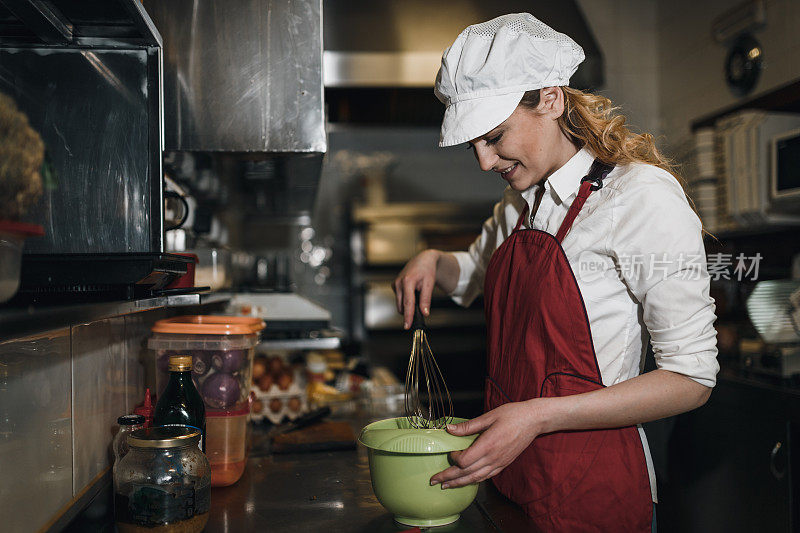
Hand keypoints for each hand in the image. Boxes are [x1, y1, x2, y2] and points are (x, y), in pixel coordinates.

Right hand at [393, 249, 440, 328]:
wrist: (423, 260)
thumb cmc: (427, 270)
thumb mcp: (429, 284)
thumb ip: (426, 299)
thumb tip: (424, 313)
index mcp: (407, 281)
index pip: (408, 303)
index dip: (408, 316)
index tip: (407, 326)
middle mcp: (398, 283)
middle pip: (402, 306)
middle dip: (410, 311)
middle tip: (421, 309)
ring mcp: (395, 284)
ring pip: (400, 303)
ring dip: (408, 305)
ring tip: (418, 295)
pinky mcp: (394, 285)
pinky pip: (400, 298)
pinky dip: (406, 299)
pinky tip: (413, 292)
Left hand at [430, 400, 545, 488]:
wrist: (534, 420)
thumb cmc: (513, 415)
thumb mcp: (489, 416)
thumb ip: (468, 426)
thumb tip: (449, 429)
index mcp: (488, 445)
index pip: (465, 461)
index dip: (454, 459)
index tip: (449, 452)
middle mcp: (493, 458)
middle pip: (467, 473)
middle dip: (449, 478)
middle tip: (434, 481)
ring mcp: (499, 463)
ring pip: (476, 478)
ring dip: (459, 483)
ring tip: (446, 486)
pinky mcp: (504, 464)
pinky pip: (487, 476)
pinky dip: (474, 480)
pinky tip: (467, 481)